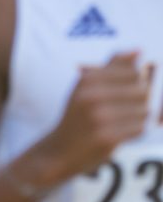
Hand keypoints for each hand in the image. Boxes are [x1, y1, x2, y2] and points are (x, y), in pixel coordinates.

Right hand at [38, 51, 151, 178]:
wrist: (58, 151)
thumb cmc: (77, 116)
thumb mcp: (86, 86)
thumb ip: (112, 67)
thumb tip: (138, 50)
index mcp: (87, 80)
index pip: (134, 72)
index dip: (135, 83)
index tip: (120, 95)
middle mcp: (92, 96)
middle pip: (142, 90)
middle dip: (138, 101)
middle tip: (121, 112)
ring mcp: (99, 117)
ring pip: (144, 110)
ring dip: (137, 118)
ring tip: (119, 123)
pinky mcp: (107, 137)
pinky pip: (140, 128)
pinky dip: (134, 132)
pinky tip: (118, 134)